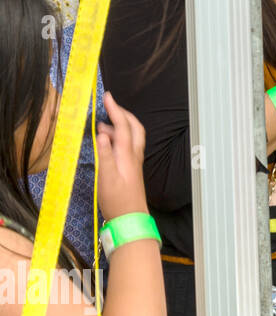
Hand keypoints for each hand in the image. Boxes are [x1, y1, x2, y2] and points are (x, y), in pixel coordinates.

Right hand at [96, 92, 148, 220]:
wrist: (130, 218)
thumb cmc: (117, 201)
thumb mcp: (106, 178)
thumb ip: (105, 156)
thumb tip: (102, 134)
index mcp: (127, 155)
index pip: (123, 126)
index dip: (115, 110)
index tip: (108, 96)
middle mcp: (134, 156)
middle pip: (134, 127)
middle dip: (123, 114)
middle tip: (109, 106)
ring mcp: (134, 162)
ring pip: (132, 136)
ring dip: (121, 125)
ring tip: (102, 124)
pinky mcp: (131, 169)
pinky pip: (128, 146)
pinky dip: (119, 138)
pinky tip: (107, 143)